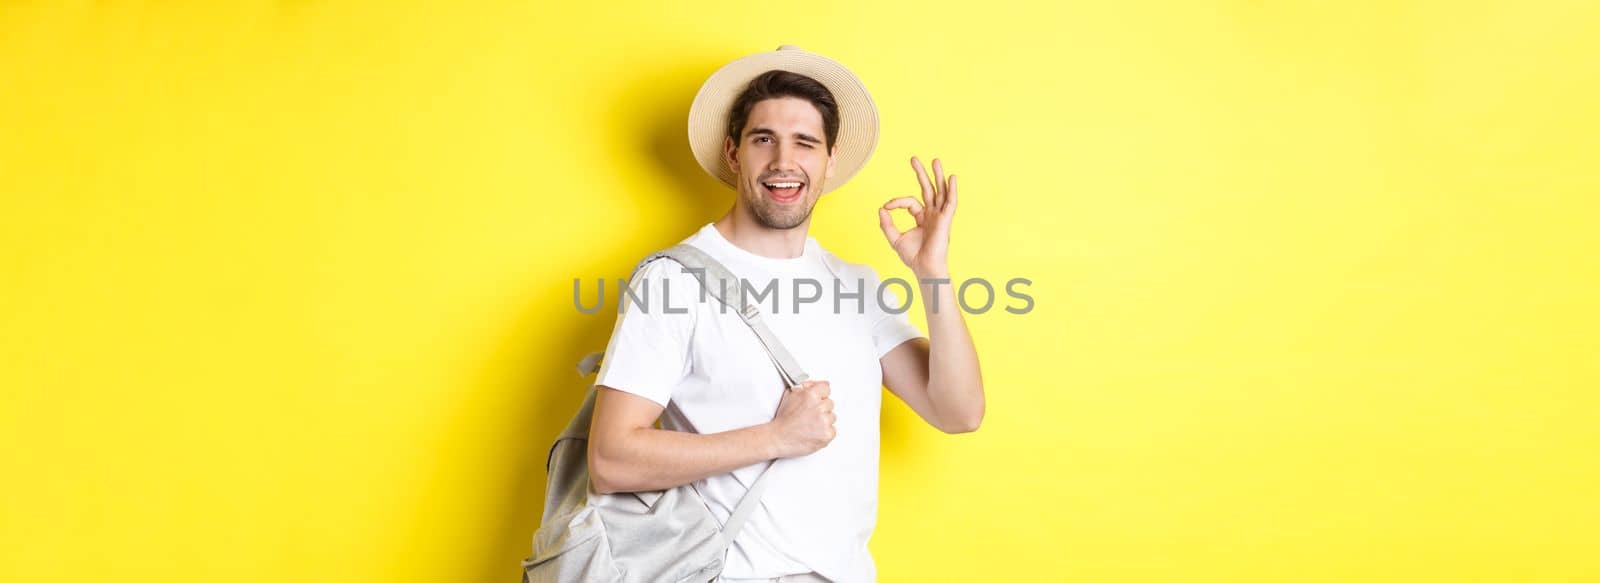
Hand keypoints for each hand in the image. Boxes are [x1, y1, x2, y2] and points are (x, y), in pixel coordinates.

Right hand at [768, 380, 834, 457]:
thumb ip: (804, 387)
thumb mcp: (790, 395)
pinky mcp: (827, 434)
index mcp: (811, 395)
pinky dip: (825, 432)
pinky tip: (814, 431)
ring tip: (811, 424)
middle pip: (830, 403)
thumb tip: (813, 385)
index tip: (819, 397)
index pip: (826, 387)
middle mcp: (819, 407)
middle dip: (822, 408)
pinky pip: (833, 430)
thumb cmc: (784, 420)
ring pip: (832, 417)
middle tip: (810, 414)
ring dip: (824, 420)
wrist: (779, 438)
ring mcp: (824, 421)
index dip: (821, 393)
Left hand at [878, 156, 957, 277]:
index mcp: (922, 217)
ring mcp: (940, 216)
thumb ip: (887, 224)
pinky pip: (951, 203)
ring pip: (940, 192)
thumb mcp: (895, 239)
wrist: (924, 269)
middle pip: (928, 189)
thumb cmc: (913, 257)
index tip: (886, 207)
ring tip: (935, 160)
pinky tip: (952, 178)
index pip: (910, 202)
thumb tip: (881, 208)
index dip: (897, 202)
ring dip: (938, 176)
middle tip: (913, 158)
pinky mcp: (946, 221)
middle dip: (921, 173)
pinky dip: (952, 190)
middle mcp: (932, 214)